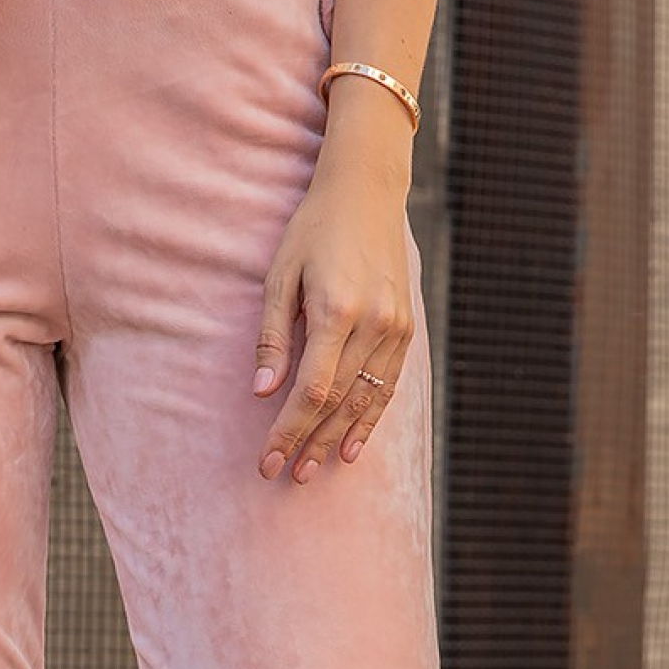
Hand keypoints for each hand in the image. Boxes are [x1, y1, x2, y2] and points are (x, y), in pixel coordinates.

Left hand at [253, 131, 414, 484]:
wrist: (366, 194)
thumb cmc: (312, 232)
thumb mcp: (279, 276)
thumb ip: (273, 338)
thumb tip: (262, 393)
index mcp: (336, 311)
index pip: (312, 390)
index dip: (288, 430)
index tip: (268, 459)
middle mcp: (373, 324)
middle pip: (339, 403)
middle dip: (309, 441)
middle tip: (286, 474)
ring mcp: (396, 327)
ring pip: (366, 399)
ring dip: (338, 438)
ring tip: (314, 469)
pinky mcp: (406, 328)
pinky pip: (388, 385)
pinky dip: (370, 418)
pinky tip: (352, 446)